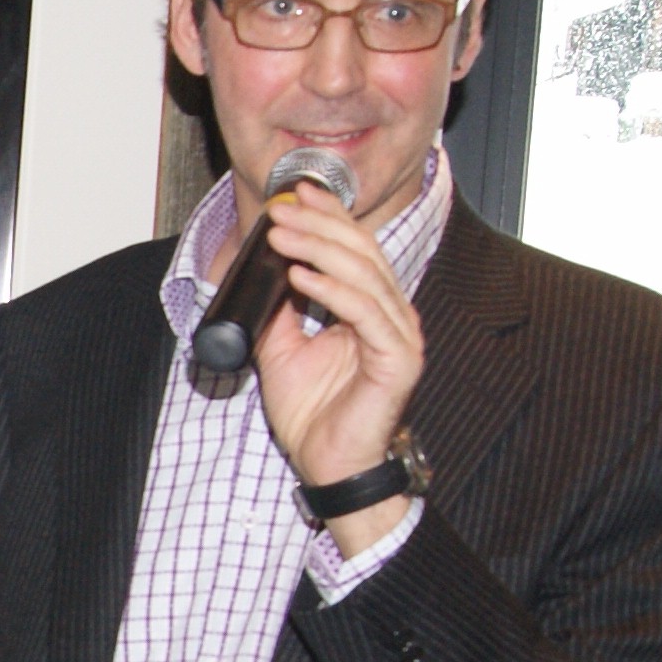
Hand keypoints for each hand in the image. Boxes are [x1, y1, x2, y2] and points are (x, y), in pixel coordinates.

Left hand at [251, 188, 426, 554]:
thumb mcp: (281, 350)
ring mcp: (399, 335)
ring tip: (283, 234)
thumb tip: (262, 272)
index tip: (294, 194)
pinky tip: (301, 275)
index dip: (327, 218)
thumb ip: (278, 310)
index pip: (353, 249)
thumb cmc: (315, 415)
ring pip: (364, 275)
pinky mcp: (398, 359)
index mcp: (369, 309)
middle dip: (319, 224)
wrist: (327, 466)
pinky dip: (332, 290)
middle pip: (361, 253)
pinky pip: (366, 314)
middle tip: (282, 208)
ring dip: (319, 249)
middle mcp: (391, 315)